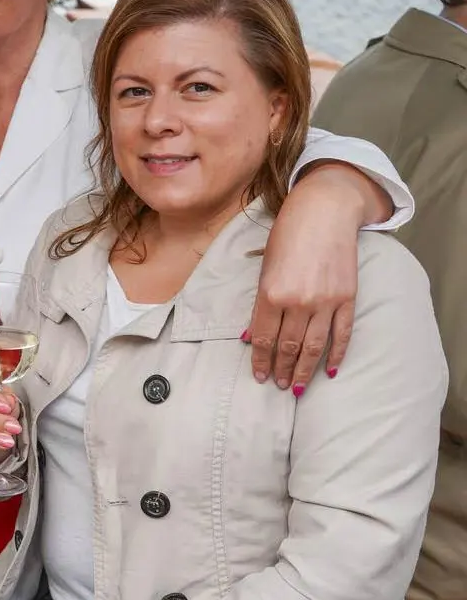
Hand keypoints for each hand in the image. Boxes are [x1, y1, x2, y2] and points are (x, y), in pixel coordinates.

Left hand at [250, 163, 368, 391]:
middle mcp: (298, 301)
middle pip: (288, 346)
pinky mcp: (347, 298)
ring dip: (304, 369)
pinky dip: (337, 354)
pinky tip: (331, 370)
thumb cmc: (287, 237)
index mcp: (271, 294)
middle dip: (282, 369)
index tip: (259, 376)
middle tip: (279, 385)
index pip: (264, 338)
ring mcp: (326, 301)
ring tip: (297, 387)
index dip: (261, 360)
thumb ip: (260, 304)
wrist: (324, 213)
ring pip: (314, 346)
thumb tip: (251, 336)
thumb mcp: (264, 268)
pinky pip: (342, 334)